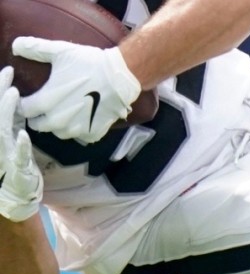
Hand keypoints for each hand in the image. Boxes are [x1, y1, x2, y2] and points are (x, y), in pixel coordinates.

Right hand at [0, 67, 41, 221]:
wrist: (16, 194)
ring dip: (7, 110)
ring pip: (2, 129)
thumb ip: (14, 118)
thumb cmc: (15, 161)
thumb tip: (14, 94)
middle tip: (7, 73)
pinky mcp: (17, 167)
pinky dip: (20, 145)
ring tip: (14, 94)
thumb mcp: (14, 135)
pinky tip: (23, 135)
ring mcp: (4, 153)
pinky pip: (18, 155)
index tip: (8, 70)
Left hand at [14, 38, 141, 143]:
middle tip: (43, 107)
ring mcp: (77, 129)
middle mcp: (58, 120)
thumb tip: (16, 46)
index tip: (29, 99)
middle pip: (39, 125)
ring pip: (59, 132)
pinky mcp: (93, 133)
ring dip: (57, 125)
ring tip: (62, 114)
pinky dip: (79, 129)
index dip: (24, 104)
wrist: (120, 77)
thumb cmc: (89, 63)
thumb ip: (35, 49)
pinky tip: (81, 119)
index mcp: (46, 102)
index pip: (25, 110)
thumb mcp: (60, 52)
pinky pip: (80, 137)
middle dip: (38, 117)